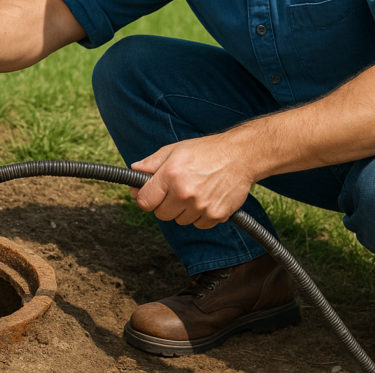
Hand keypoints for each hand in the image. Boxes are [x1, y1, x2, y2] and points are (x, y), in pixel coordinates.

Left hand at [130, 131, 256, 229]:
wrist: (241, 156)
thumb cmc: (206, 151)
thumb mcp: (175, 150)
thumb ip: (151, 163)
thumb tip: (134, 171)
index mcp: (170, 175)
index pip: (144, 201)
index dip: (146, 198)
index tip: (151, 194)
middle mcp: (184, 193)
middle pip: (161, 214)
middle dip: (165, 204)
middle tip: (177, 189)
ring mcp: (201, 206)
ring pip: (180, 220)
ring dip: (184, 210)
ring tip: (195, 191)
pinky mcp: (216, 215)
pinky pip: (199, 224)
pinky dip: (200, 215)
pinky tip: (207, 198)